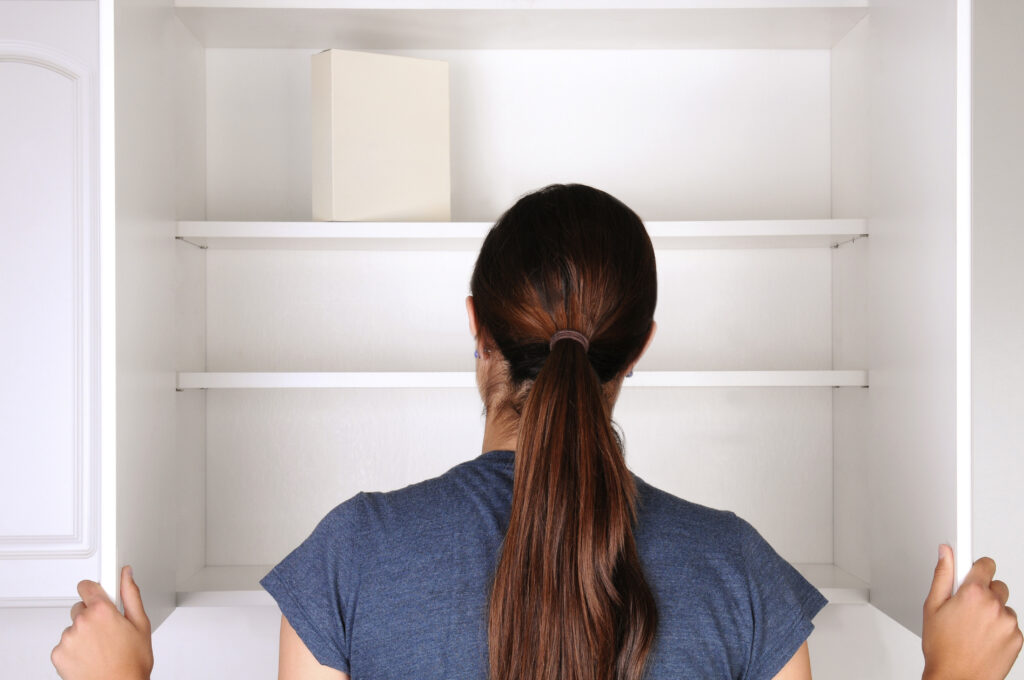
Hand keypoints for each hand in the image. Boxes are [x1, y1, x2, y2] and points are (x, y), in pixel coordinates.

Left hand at [51, 565, 153, 679]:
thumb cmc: (132, 662)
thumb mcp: (141, 624)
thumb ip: (131, 594)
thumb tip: (126, 574)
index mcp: (102, 610)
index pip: (87, 586)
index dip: (94, 589)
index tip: (99, 594)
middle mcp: (82, 621)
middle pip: (80, 608)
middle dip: (91, 616)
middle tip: (107, 631)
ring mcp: (68, 638)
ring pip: (73, 628)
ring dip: (83, 634)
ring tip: (100, 649)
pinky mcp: (58, 654)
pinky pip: (64, 645)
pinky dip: (74, 650)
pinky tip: (90, 657)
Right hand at [922, 544, 1022, 679]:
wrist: (958, 679)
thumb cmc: (942, 647)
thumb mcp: (932, 607)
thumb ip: (941, 575)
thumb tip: (946, 552)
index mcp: (972, 594)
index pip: (984, 563)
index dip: (976, 565)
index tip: (973, 561)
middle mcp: (994, 605)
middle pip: (995, 585)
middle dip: (982, 591)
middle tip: (965, 607)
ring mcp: (1009, 622)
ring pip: (1003, 605)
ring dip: (991, 611)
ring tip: (973, 627)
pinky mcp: (1018, 638)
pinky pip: (1010, 624)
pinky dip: (1000, 628)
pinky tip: (983, 638)